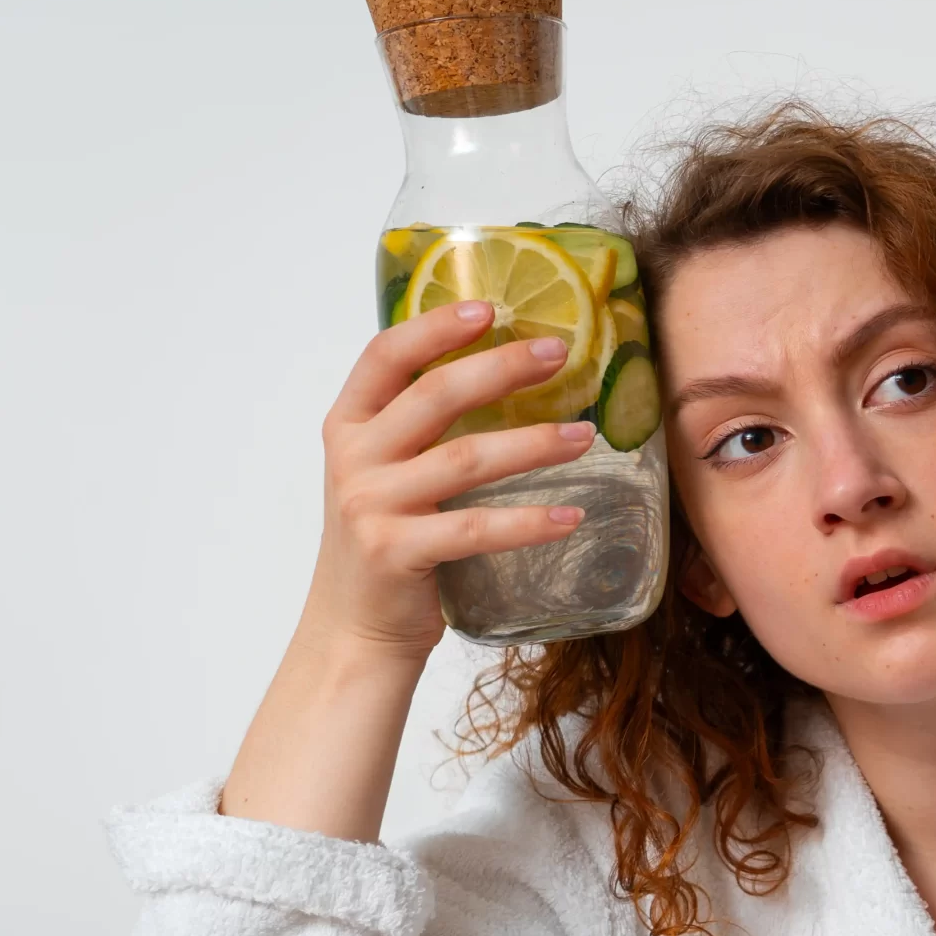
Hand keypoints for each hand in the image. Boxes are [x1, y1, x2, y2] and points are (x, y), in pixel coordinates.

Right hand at [302, 299, 596, 660]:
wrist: (354, 628)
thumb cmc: (386, 540)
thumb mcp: (385, 471)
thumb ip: (418, 426)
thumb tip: (501, 371)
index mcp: (349, 425)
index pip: (385, 355)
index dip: (435, 326)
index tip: (489, 306)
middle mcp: (354, 458)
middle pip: (435, 396)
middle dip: (502, 368)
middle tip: (558, 353)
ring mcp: (372, 505)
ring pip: (466, 459)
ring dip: (533, 443)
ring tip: (586, 435)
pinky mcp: (397, 552)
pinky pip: (476, 528)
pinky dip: (529, 522)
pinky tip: (571, 515)